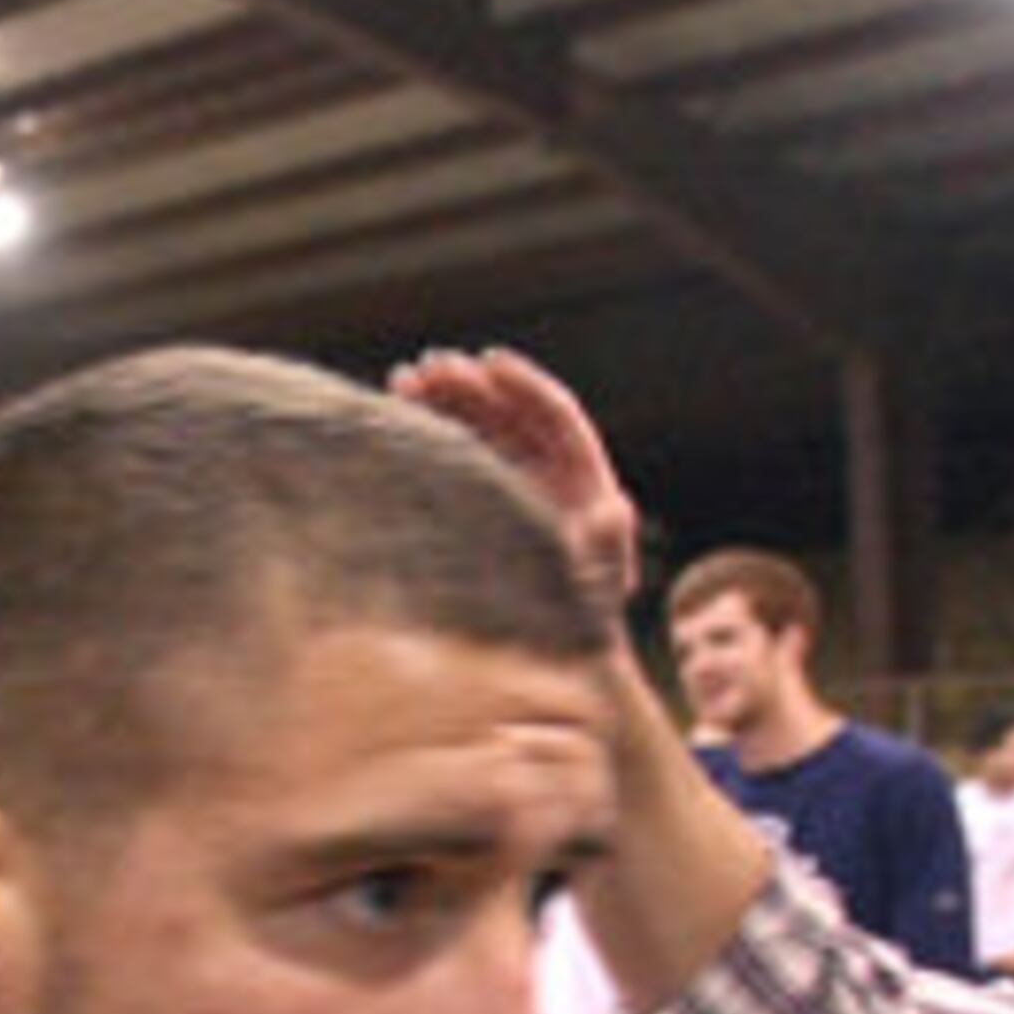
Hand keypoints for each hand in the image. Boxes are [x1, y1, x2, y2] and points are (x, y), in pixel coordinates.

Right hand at [388, 346, 639, 620]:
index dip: (524, 386)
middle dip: (472, 387)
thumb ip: (605, 548)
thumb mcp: (598, 587)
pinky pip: (456, 455)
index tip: (488, 363)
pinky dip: (430, 432)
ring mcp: (511, 483)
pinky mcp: (479, 500)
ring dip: (444, 401)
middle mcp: (548, 473)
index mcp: (584, 480)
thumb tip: (615, 508)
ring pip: (479, 427)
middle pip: (513, 414)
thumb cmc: (581, 623)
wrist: (555, 650)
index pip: (556, 417)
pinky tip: (399, 413)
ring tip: (404, 382)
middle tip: (429, 368)